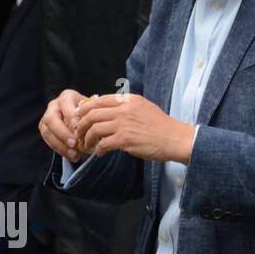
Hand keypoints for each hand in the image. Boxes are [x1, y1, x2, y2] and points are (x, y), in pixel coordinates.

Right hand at [39, 88, 87, 160]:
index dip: (70, 115)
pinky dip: (60, 150)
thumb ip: (91, 114)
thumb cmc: (92, 112)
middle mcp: (54, 105)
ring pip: (47, 132)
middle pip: (51, 118)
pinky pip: (48, 141)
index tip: (78, 127)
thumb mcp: (94, 109)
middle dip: (62, 132)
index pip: (65, 103)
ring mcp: (47, 117)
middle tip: (74, 143)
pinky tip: (72, 156)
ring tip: (75, 154)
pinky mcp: (44, 129)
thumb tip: (93, 124)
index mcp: (67, 96)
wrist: (84, 118)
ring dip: (60, 145)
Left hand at [72, 93, 196, 163]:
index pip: (100, 100)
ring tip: (87, 144)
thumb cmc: (162, 126)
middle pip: (92, 114)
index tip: (81, 116)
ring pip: (94, 129)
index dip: (86, 109)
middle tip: (79, 132)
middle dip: (81, 124)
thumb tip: (110, 111)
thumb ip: (129, 107)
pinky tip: (100, 153)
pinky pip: (102, 144)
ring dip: (87, 138)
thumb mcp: (146, 107)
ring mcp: (124, 124)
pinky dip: (98, 150)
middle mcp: (125, 110)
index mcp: (130, 100)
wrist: (175, 139)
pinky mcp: (124, 140)